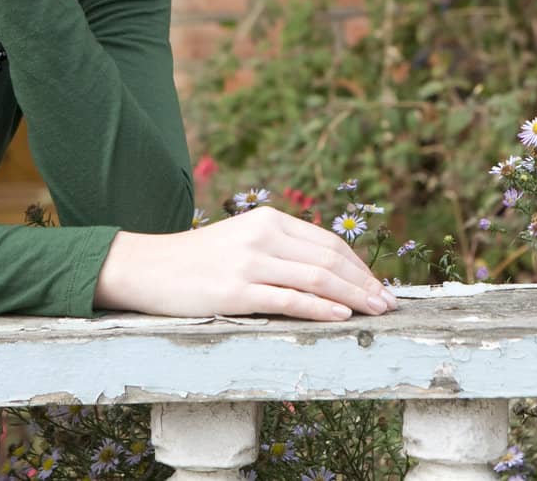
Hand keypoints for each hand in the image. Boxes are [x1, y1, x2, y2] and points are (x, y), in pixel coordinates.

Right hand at [93, 206, 398, 321]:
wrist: (146, 268)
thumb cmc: (197, 261)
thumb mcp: (242, 242)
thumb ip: (280, 250)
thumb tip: (327, 274)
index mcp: (268, 219)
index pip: (328, 242)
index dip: (360, 265)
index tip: (379, 285)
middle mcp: (262, 235)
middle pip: (329, 259)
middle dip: (366, 282)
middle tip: (390, 302)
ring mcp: (249, 263)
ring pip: (316, 278)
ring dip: (354, 297)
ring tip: (377, 312)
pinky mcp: (235, 291)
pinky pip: (289, 300)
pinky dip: (321, 308)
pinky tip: (342, 317)